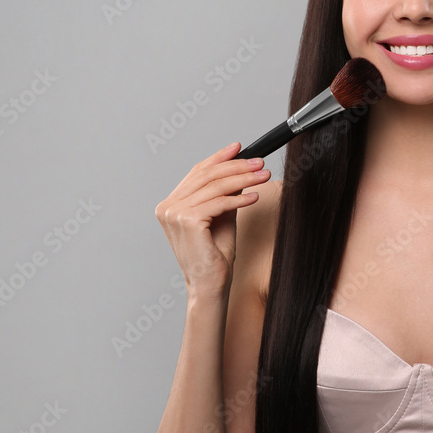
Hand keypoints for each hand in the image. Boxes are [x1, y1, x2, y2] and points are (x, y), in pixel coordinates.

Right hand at [155, 142, 269, 298]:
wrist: (210, 284)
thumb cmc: (215, 255)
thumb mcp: (222, 217)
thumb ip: (226, 194)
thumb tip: (240, 171)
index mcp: (171, 204)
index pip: (197, 173)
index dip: (219, 158)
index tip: (239, 147)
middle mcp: (168, 207)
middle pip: (207, 176)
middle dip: (237, 166)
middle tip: (260, 162)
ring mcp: (174, 214)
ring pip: (215, 187)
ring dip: (244, 179)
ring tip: (264, 176)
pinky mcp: (187, 221)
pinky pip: (219, 203)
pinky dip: (240, 198)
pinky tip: (255, 196)